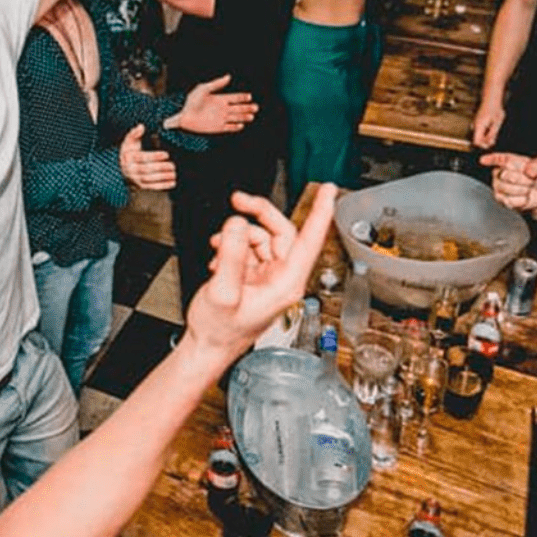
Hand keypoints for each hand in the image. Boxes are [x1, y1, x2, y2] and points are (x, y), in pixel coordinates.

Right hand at [120, 124, 176, 190]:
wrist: (125, 167)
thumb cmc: (130, 151)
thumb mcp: (130, 141)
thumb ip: (135, 133)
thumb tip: (141, 127)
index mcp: (128, 157)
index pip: (142, 157)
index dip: (154, 156)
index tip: (166, 154)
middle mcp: (130, 169)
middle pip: (146, 169)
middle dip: (161, 168)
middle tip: (173, 165)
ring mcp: (136, 179)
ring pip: (150, 179)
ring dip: (163, 177)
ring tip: (174, 173)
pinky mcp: (141, 186)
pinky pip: (152, 187)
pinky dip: (163, 186)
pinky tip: (172, 182)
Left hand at [176, 74, 257, 133]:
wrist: (183, 116)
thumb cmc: (190, 102)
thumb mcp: (203, 89)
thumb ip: (216, 84)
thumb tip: (228, 76)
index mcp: (220, 98)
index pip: (235, 98)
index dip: (243, 97)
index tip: (249, 97)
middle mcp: (222, 108)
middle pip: (238, 108)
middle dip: (247, 107)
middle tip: (255, 107)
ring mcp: (220, 118)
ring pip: (236, 118)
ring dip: (244, 117)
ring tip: (251, 116)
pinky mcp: (217, 128)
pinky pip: (229, 127)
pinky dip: (235, 127)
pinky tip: (241, 125)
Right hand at [184, 187, 337, 356]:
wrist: (207, 346)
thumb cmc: (219, 332)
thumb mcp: (222, 293)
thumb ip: (231, 256)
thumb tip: (238, 224)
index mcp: (286, 284)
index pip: (310, 241)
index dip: (321, 212)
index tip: (328, 190)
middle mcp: (282, 278)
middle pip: (280, 231)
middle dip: (257, 214)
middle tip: (238, 200)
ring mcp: (269, 276)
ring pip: (261, 237)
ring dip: (237, 235)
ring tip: (217, 246)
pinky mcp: (256, 275)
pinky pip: (248, 248)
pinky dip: (231, 246)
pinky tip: (218, 258)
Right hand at [471, 98, 505, 148]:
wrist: (491, 100)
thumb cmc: (494, 109)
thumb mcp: (497, 123)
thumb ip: (492, 134)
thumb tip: (490, 143)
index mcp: (479, 126)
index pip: (476, 142)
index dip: (483, 145)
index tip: (490, 144)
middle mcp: (475, 126)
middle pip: (477, 140)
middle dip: (486, 141)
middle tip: (495, 136)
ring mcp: (475, 124)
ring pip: (479, 136)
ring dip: (486, 137)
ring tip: (494, 130)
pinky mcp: (477, 123)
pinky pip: (480, 132)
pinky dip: (486, 132)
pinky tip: (491, 128)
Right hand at [478, 152, 536, 213]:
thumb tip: (529, 170)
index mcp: (509, 161)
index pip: (497, 158)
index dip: (490, 159)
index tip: (483, 160)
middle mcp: (500, 172)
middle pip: (505, 175)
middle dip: (522, 180)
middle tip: (532, 181)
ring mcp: (498, 186)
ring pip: (506, 189)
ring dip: (522, 190)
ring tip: (528, 189)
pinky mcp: (500, 199)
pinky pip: (509, 201)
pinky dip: (521, 200)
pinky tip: (525, 197)